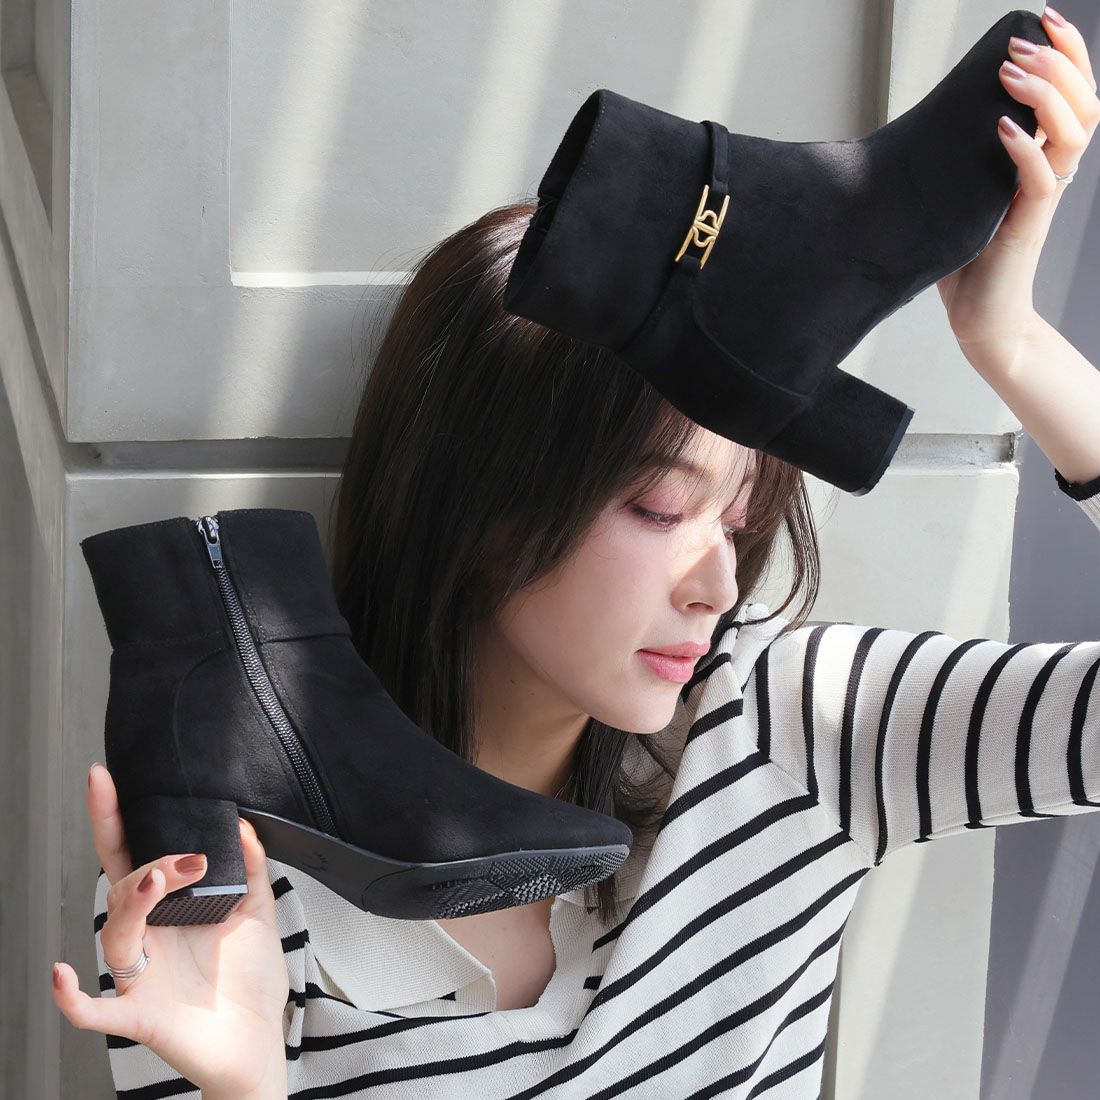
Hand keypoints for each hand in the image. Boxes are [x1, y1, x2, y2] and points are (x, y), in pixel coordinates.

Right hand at [51, 764, 289, 1098]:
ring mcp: (141, 976)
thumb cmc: (248, 983)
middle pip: (122, 887)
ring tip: (157, 878)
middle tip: (185, 857)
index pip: (137, 855)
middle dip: (145, 864)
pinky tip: (61, 975)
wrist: (258, 1044)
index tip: (104, 779)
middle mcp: (149, 937)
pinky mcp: (140, 1016)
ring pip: (115, 932)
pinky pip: (94, 1009)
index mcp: (171, 908)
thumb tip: (244, 824)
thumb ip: (251, 868)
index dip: (116, 819)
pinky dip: (71, 997)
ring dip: (132, 902)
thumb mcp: (258, 914)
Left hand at [935, 7, 1099, 372]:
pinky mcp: (1027, 226)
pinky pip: (1039, 179)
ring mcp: (1043, 199)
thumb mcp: (962, 196)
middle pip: (1086, 102)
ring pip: (1074, 132)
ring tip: (1009, 74)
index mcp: (1042, 159)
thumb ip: (961, 158)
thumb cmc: (967, 261)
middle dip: (1059, 61)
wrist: (980, 319)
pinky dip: (1024, 149)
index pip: (1072, 94)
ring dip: (1044, 95)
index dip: (1066, 52)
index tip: (1039, 18)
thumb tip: (928, 118)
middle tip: (1017, 45)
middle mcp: (1052, 172)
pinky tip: (1002, 130)